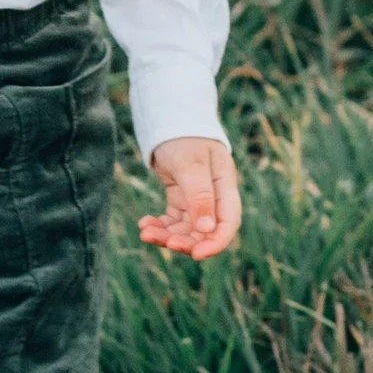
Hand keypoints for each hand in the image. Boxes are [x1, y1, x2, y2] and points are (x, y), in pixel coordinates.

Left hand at [141, 136, 240, 259]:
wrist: (170, 118)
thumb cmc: (185, 136)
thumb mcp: (191, 163)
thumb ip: (200, 195)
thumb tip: (207, 229)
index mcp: (224, 187)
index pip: (228, 223)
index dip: (215, 243)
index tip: (197, 255)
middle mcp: (213, 197)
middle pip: (205, 231)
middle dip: (186, 242)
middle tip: (165, 243)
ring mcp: (197, 199)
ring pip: (186, 229)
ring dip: (167, 235)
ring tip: (146, 232)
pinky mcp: (180, 198)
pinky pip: (172, 221)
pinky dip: (160, 226)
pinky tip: (144, 223)